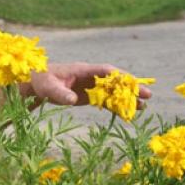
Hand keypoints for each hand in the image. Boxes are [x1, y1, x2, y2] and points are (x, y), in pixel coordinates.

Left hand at [30, 62, 151, 106]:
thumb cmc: (42, 81)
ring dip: (127, 98)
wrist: (36, 85)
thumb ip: (60, 93)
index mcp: (82, 70)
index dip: (118, 76)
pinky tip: (128, 114)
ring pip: (113, 91)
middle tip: (148, 94)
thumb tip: (72, 99)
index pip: (104, 70)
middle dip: (130, 87)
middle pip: (114, 81)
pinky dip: (116, 107)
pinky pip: (105, 101)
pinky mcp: (88, 96)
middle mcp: (90, 76)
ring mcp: (90, 86)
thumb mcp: (49, 87)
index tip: (131, 81)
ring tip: (144, 106)